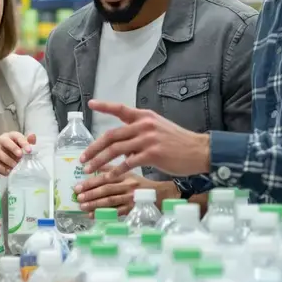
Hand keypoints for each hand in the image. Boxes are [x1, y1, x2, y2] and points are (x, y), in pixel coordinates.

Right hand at [0, 132, 35, 174]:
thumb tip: (32, 136)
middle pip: (3, 140)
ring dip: (6, 158)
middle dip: (12, 148)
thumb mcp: (26, 148)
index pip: (16, 136)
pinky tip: (8, 171)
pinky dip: (0, 167)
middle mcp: (1, 141)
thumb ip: (30, 142)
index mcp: (11, 136)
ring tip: (14, 166)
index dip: (23, 142)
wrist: (11, 163)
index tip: (29, 151)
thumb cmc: (20, 153)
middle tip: (20, 156)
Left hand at [76, 171, 177, 215]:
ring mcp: (130, 198)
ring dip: (94, 204)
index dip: (90, 182)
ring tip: (82, 206)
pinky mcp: (133, 209)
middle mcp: (128, 186)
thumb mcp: (130, 172)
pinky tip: (93, 215)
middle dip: (90, 193)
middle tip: (77, 196)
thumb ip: (113, 169)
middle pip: (106, 189)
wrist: (162, 194)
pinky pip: (116, 212)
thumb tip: (96, 166)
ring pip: (110, 200)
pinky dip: (104, 214)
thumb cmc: (143, 184)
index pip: (106, 177)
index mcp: (125, 175)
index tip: (78, 185)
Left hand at [81, 99, 210, 177]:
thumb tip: (122, 150)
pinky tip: (109, 177)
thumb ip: (138, 135)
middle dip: (94, 148)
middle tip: (83, 158)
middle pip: (111, 135)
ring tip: (89, 169)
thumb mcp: (158, 130)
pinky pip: (128, 163)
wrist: (199, 151)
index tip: (90, 104)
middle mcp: (144, 125)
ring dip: (99, 160)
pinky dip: (116, 171)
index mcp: (145, 116)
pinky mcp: (152, 154)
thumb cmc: (178, 142)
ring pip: (116, 150)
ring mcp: (148, 139)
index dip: (104, 106)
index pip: (121, 109)